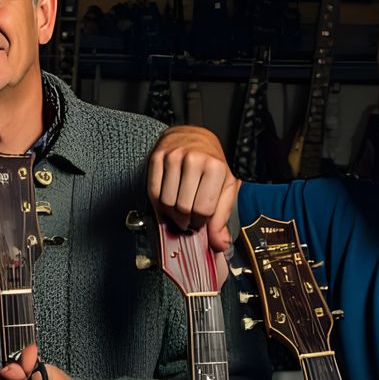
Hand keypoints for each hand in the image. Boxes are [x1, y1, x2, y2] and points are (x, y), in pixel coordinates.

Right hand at [146, 125, 237, 253]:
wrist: (192, 135)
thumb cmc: (211, 163)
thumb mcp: (225, 187)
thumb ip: (223, 216)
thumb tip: (219, 244)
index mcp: (215, 167)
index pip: (203, 210)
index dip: (201, 221)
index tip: (200, 220)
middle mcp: (194, 160)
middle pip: (183, 208)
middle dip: (186, 218)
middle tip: (189, 215)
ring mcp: (173, 157)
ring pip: (166, 202)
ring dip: (171, 212)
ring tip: (178, 208)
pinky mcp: (157, 157)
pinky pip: (153, 192)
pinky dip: (158, 203)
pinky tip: (166, 202)